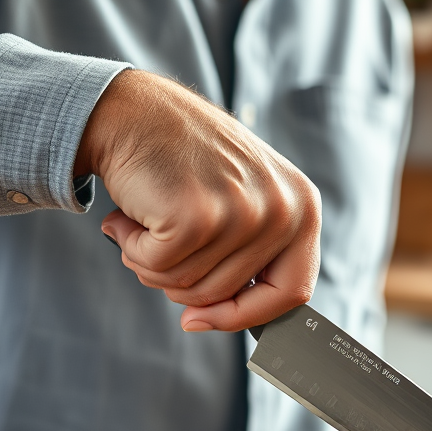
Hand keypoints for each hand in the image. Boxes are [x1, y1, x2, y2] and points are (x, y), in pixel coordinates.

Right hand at [74, 69, 320, 331]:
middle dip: (180, 283)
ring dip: (151, 263)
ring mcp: (242, 213)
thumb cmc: (181, 158)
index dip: (246, 315)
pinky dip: (133, 249)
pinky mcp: (197, 217)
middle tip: (158, 244)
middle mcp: (282, 209)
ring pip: (189, 286)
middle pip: (228, 295)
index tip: (205, 319)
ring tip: (144, 221)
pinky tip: (129, 216)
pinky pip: (157, 267)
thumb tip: (223, 317)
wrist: (130, 111)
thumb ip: (247, 256)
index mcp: (303, 207)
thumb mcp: (240, 200)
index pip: (292, 292)